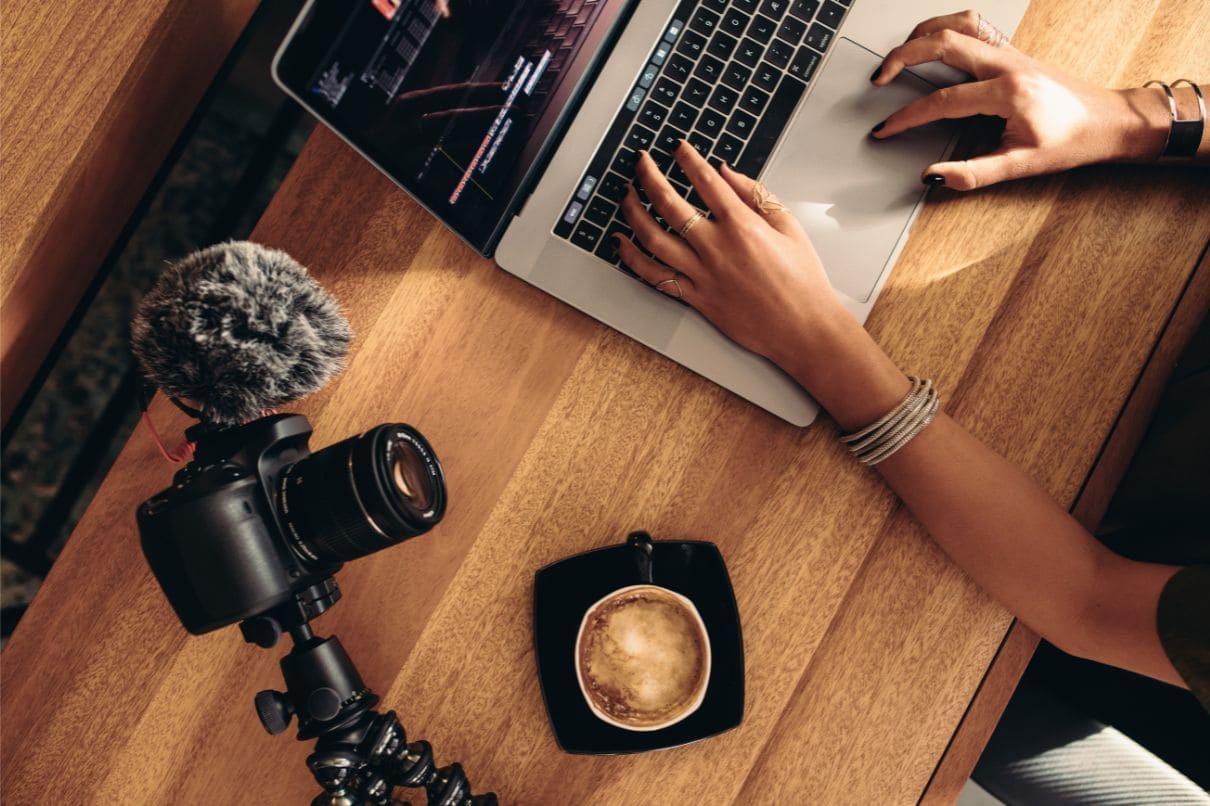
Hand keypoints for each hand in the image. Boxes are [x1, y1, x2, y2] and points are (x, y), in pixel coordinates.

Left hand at [615, 143, 842, 367]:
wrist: (802, 327)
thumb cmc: (802, 279)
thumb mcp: (788, 225)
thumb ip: (755, 194)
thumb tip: (725, 171)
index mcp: (742, 226)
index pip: (705, 181)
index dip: (687, 159)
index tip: (678, 148)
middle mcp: (717, 248)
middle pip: (669, 204)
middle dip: (648, 176)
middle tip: (641, 161)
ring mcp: (702, 275)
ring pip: (653, 238)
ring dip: (633, 212)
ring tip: (626, 195)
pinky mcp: (695, 298)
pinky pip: (655, 276)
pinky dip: (632, 258)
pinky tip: (621, 242)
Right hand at [868, 10, 1170, 189]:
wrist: (1108, 122)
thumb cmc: (1073, 141)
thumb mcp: (1022, 166)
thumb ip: (973, 173)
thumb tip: (934, 176)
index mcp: (1008, 92)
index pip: (942, 100)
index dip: (907, 116)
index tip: (886, 129)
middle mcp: (1007, 64)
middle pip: (943, 43)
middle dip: (902, 57)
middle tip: (879, 77)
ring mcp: (1010, 53)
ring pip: (958, 24)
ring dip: (922, 34)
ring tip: (899, 55)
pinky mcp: (1011, 52)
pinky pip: (973, 25)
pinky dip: (946, 28)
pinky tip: (933, 42)